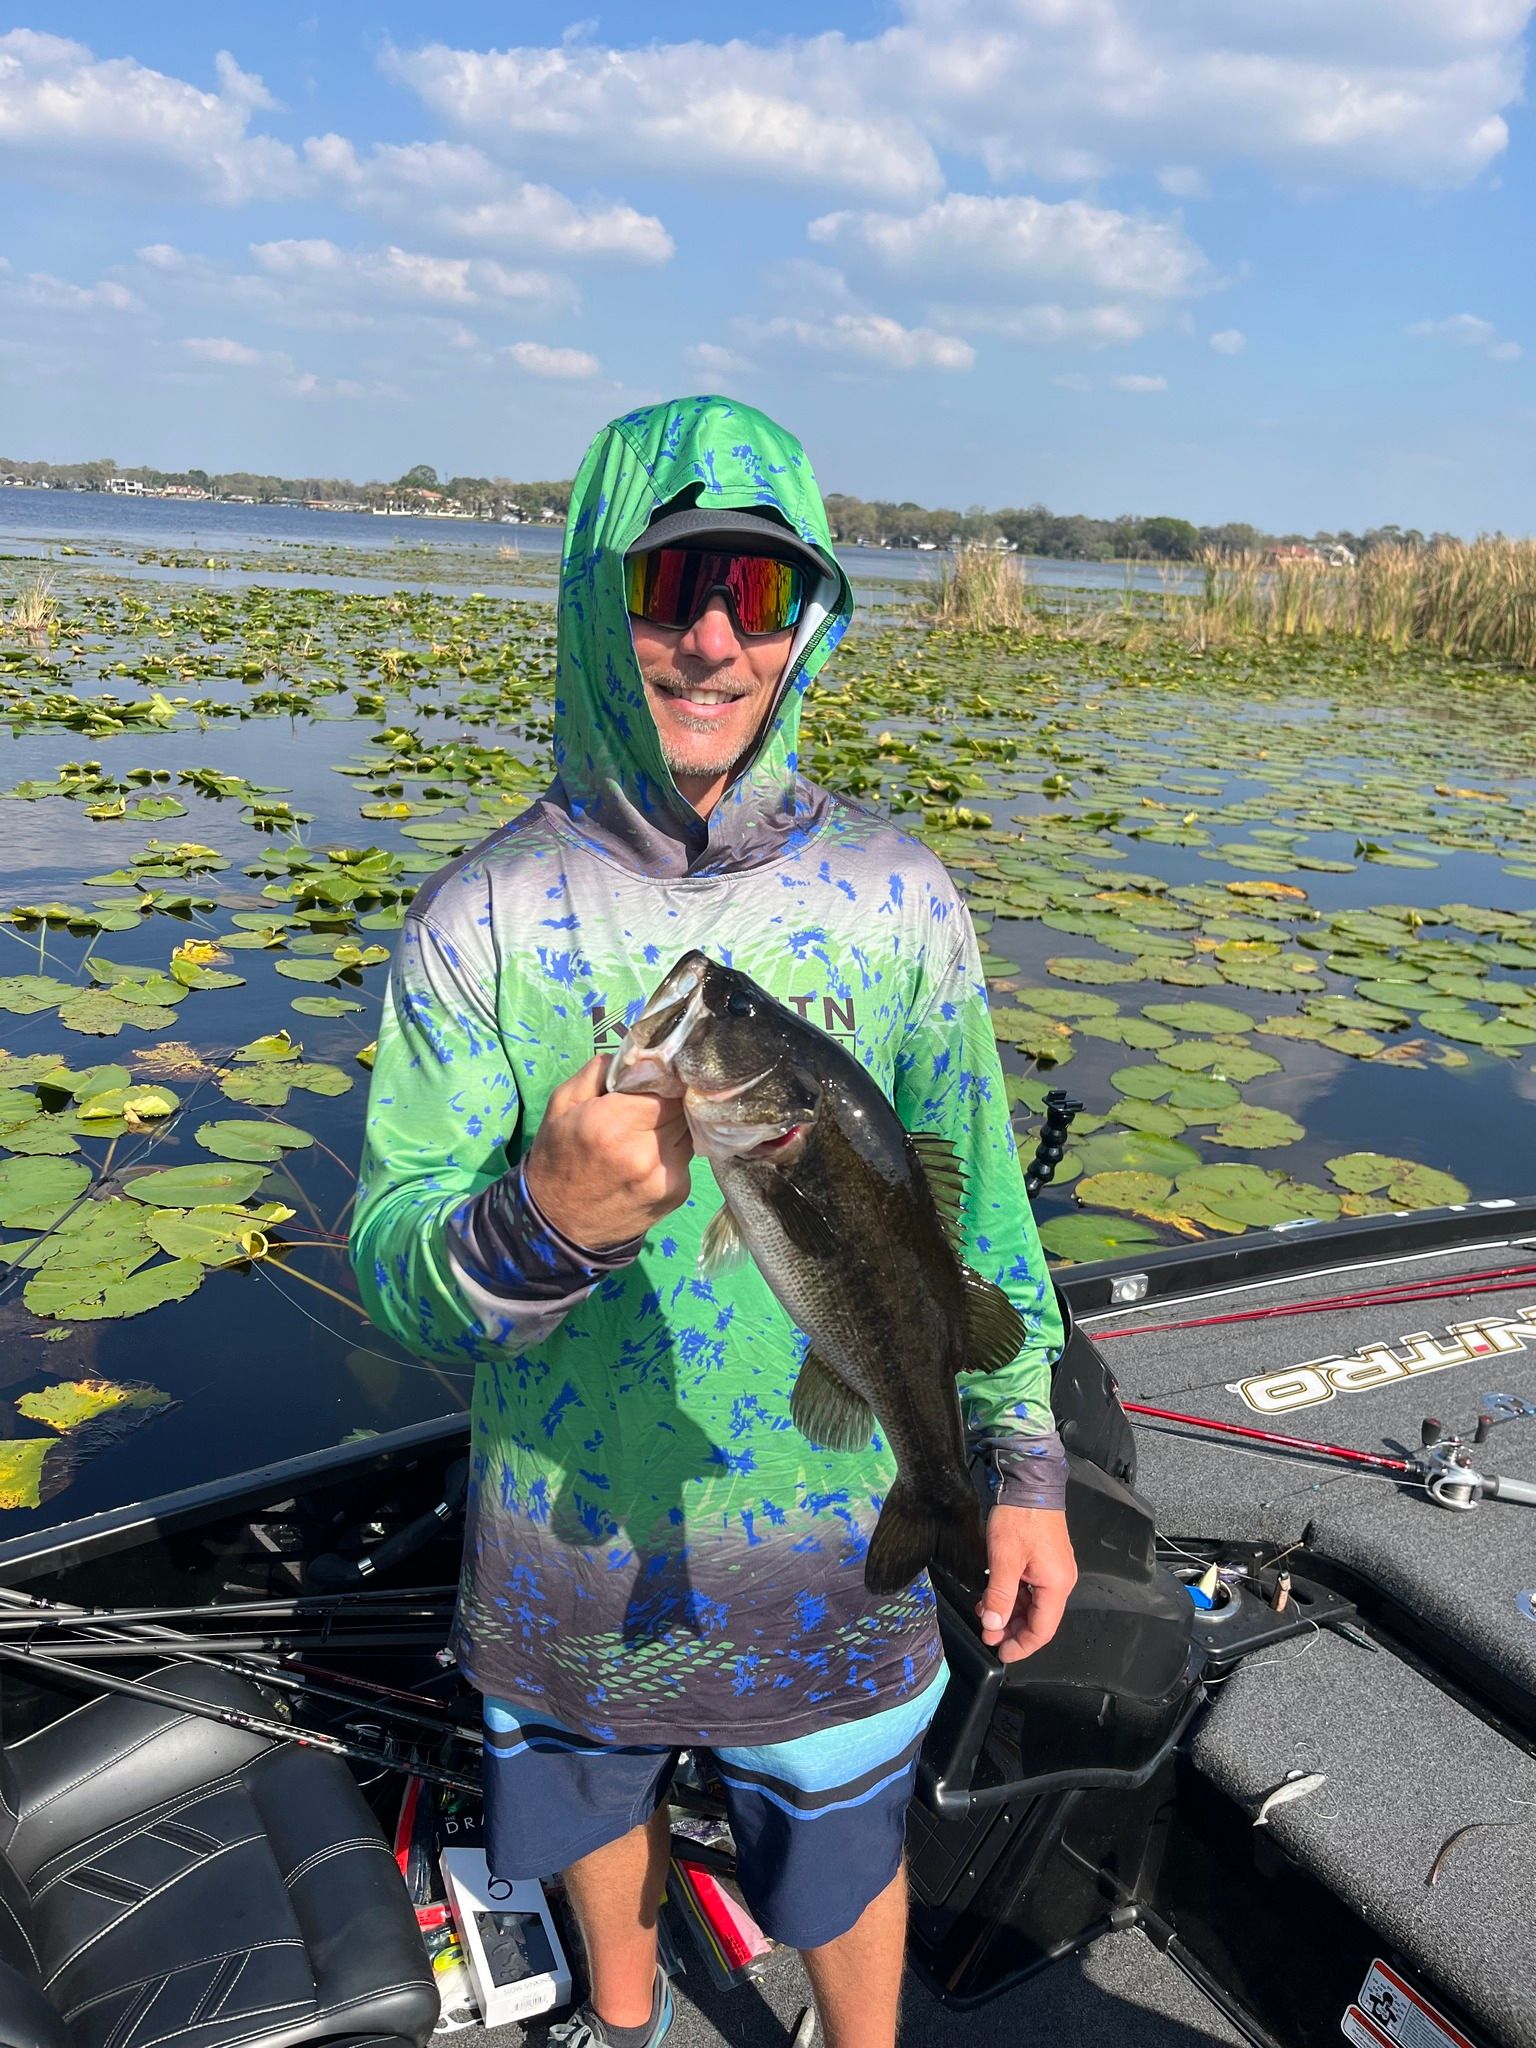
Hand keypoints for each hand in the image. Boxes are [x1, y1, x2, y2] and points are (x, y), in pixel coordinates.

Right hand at [523, 1054, 693, 1252]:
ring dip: (676, 1123)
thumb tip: (638, 1050)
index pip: (666, 1084)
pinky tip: (652, 1156)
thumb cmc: (558, 1157)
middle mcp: (645, 1151)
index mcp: (613, 1123)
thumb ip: (600, 1070)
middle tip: (652, 1101)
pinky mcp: (678, 1194)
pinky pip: (687, 1155)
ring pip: (690, 1129)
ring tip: (650, 1129)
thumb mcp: (562, 1104)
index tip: (656, 1077)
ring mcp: (666, 1176)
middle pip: (682, 1105)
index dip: (663, 1078)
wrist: (559, 1224)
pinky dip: (675, 1149)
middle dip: (671, 1099)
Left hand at [976, 1506, 1076, 1663]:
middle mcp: (1061, 1581)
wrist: (1029, 1481)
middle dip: (1011, 1629)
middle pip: (1038, 1619)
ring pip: (1032, 1604)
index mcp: (1056, 1585)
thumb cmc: (1020, 1517)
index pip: (1042, 1630)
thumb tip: (993, 1627)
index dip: (1021, 1646)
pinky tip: (993, 1596)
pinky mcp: (1045, 1560)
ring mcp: (1054, 1570)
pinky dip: (1013, 1595)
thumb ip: (999, 1597)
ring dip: (1009, 1612)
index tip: (1000, 1653)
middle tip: (986, 1633)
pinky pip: (1031, 1588)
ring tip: (985, 1613)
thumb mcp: (1004, 1560)